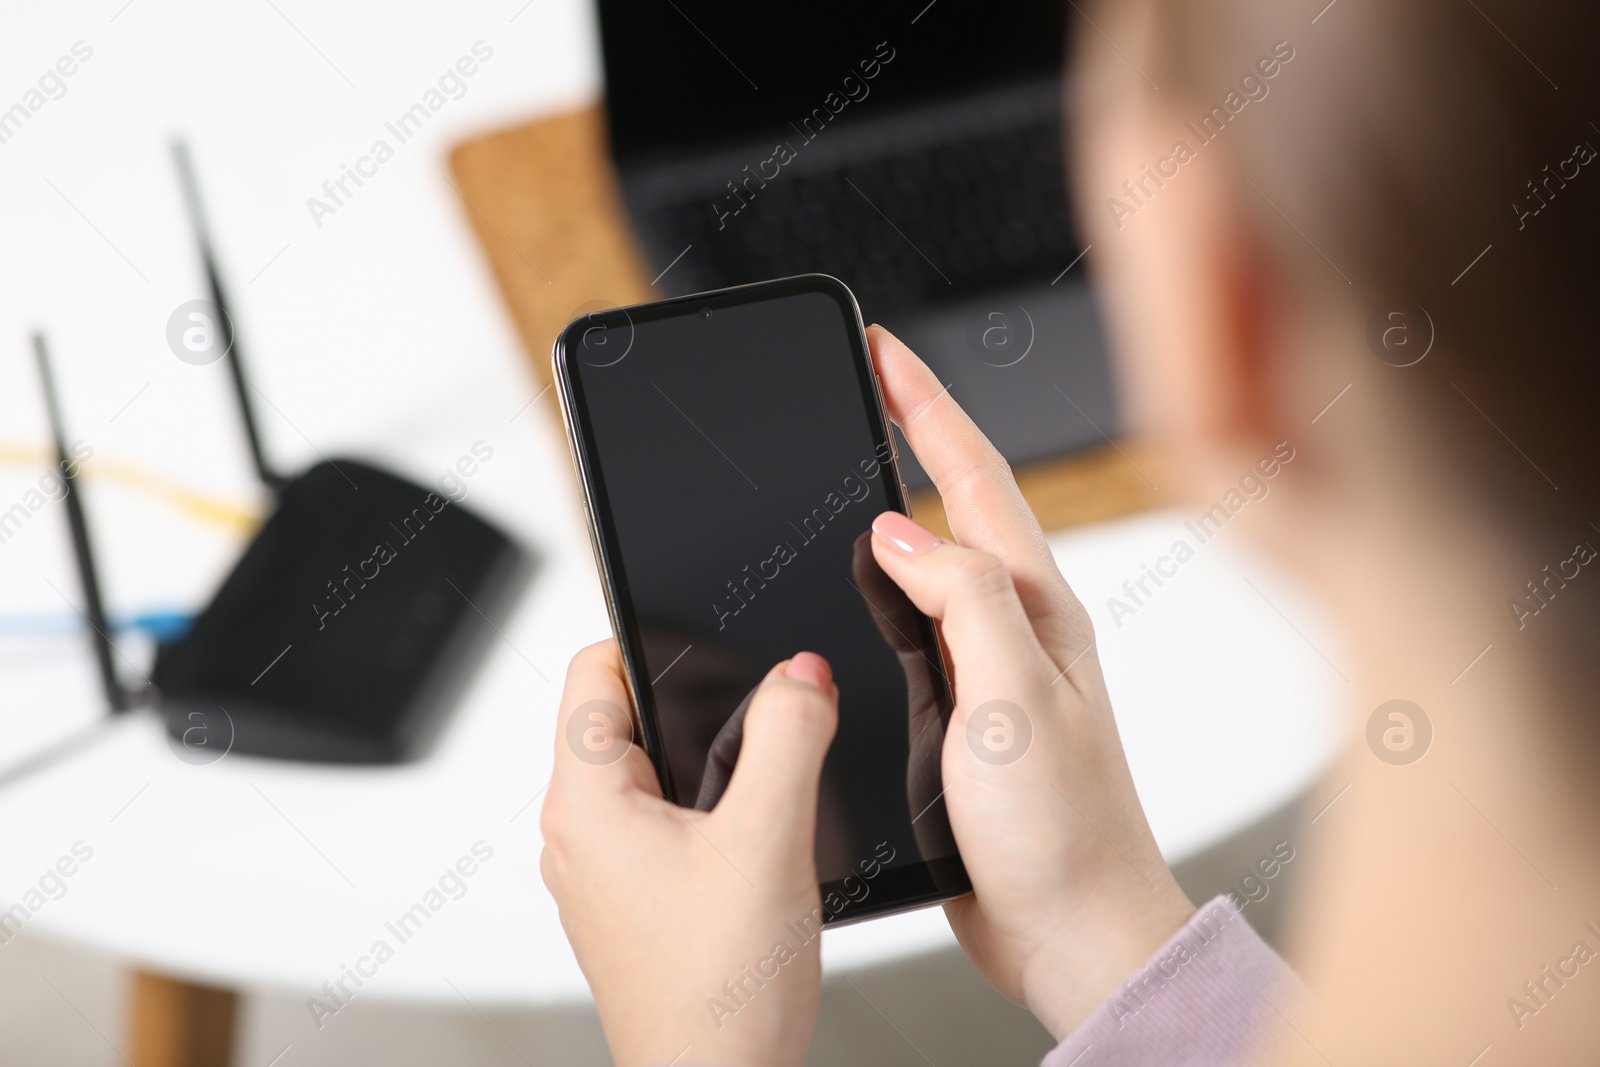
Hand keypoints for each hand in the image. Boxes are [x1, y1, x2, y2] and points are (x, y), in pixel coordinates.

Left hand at [541, 642, 837, 1066]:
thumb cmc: (719, 994)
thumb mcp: (769, 838)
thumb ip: (787, 736)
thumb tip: (800, 672)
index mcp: (586, 802)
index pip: (594, 668)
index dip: (654, 639)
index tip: (715, 642)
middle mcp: (578, 835)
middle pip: (625, 718)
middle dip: (697, 705)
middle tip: (762, 718)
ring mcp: (600, 874)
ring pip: (649, 776)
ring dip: (707, 766)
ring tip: (761, 790)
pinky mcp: (631, 906)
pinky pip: (660, 827)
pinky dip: (706, 816)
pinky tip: (754, 845)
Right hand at [864, 324, 1195, 1038]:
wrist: (1077, 929)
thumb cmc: (1063, 831)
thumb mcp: (1012, 702)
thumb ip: (962, 604)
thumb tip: (897, 531)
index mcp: (1036, 606)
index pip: (973, 475)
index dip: (924, 403)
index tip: (881, 347)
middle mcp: (1020, 624)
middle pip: (959, 499)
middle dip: (914, 427)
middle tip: (866, 378)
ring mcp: (996, 665)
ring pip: (938, 558)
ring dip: (899, 499)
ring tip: (857, 456)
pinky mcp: (969, 710)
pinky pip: (921, 622)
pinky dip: (886, 584)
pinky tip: (860, 588)